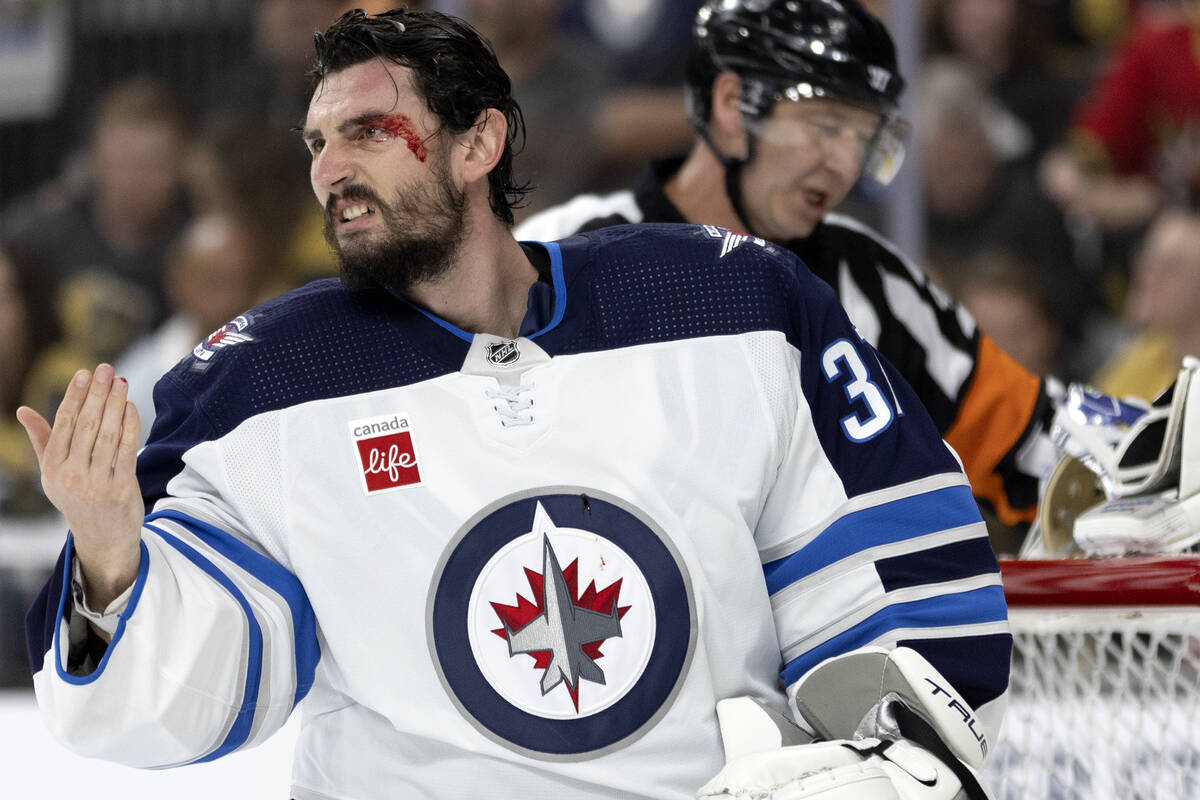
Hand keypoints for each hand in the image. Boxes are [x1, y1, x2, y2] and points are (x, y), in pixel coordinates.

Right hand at [17, 364, 143, 610]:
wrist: (102, 537)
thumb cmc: (77, 496)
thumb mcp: (54, 472)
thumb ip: (42, 439)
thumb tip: (22, 410)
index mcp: (52, 468)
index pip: (64, 424)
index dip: (74, 396)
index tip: (84, 372)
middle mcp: (71, 475)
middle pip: (86, 425)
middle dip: (96, 394)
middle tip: (106, 369)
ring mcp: (97, 483)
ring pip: (107, 435)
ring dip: (115, 404)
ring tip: (120, 382)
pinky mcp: (121, 489)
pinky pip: (127, 450)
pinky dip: (130, 426)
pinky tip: (132, 407)